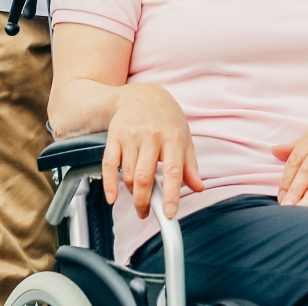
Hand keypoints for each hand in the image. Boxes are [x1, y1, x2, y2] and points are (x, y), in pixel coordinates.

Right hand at [102, 84, 203, 219]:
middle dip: (144, 201)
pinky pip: (108, 164)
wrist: (142, 94)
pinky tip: (112, 198)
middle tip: (146, 213)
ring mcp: (131, 136)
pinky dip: (109, 185)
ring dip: (131, 193)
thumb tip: (199, 187)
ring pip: (127, 174)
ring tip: (137, 196)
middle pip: (144, 176)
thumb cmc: (166, 118)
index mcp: (173, 137)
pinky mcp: (114, 136)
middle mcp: (151, 136)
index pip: (173, 171)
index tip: (169, 213)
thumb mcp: (184, 137)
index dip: (171, 194)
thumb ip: (190, 165)